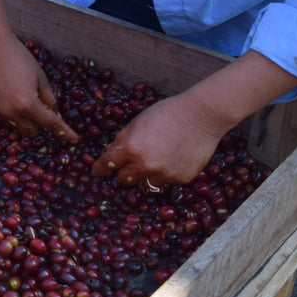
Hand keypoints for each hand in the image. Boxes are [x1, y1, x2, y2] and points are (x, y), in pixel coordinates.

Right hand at [0, 31, 78, 142]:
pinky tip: (4, 90)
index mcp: (27, 104)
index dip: (65, 132)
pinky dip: (5, 108)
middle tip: (39, 106)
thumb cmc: (18, 56)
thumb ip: (49, 98)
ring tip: (18, 94)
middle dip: (38, 123)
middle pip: (30, 131)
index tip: (74, 139)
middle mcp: (10, 112)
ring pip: (14, 125)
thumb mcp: (40, 76)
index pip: (50, 124)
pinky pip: (0, 114)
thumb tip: (54, 113)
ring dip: (21, 117)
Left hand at [93, 93, 222, 188]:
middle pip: (124, 179)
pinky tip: (172, 158)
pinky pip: (165, 181)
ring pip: (145, 182)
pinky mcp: (181, 179)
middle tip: (129, 163)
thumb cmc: (167, 114)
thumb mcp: (137, 121)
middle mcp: (146, 165)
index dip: (99, 168)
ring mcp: (165, 175)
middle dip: (123, 171)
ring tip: (156, 157)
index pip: (108, 163)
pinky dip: (164, 174)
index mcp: (132, 148)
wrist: (201, 116)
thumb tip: (110, 153)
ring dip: (145, 174)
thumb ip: (122, 139)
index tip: (95, 172)